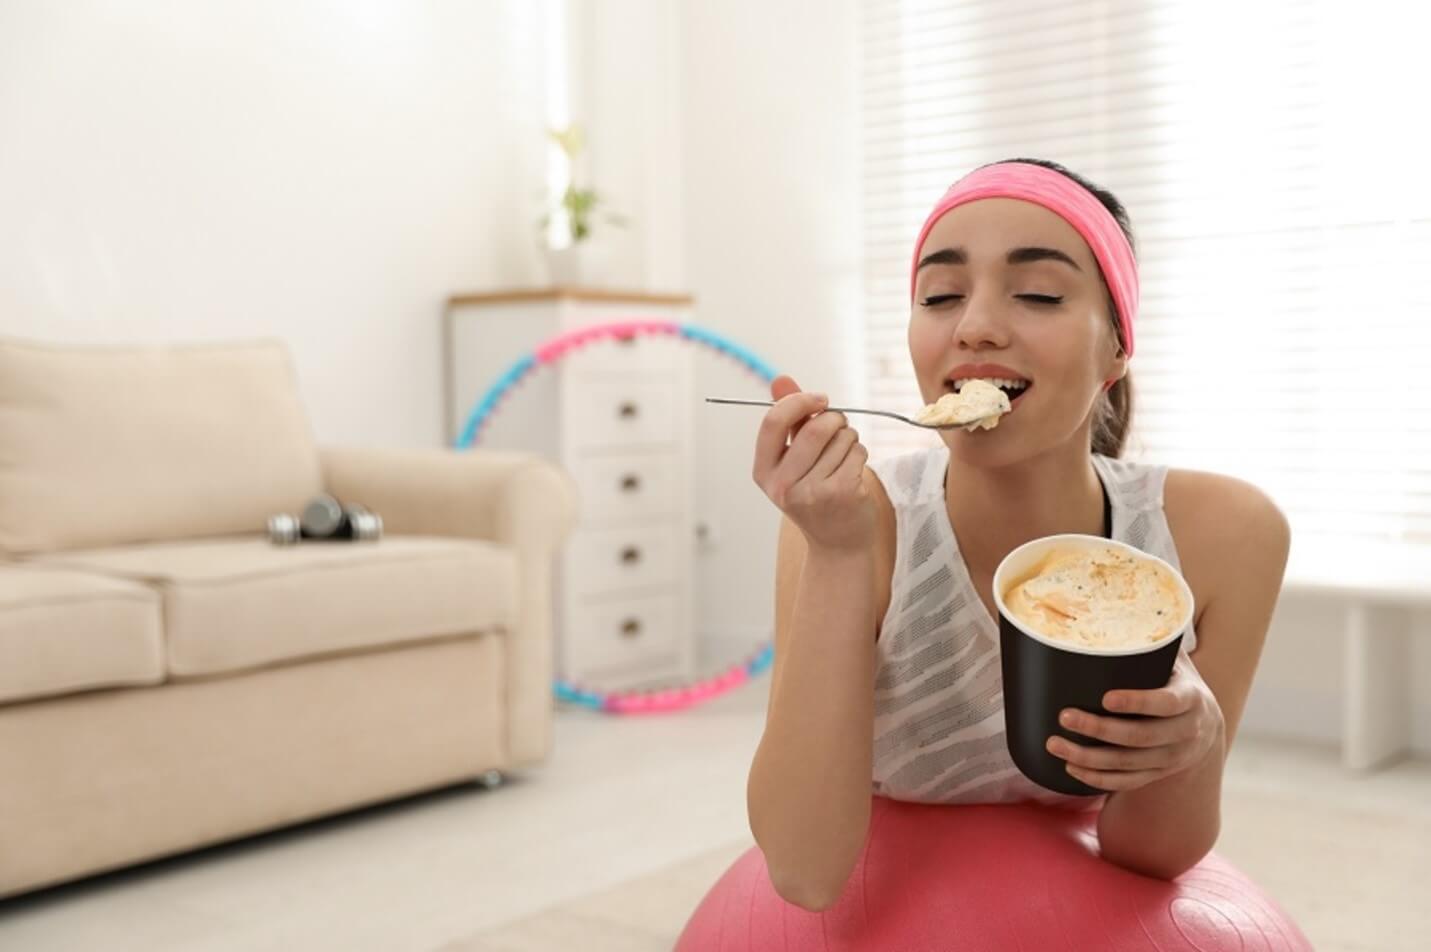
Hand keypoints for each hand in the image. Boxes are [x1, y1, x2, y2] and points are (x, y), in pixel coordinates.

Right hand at [752, 374, 873, 552]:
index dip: (799, 401)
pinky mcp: (842, 494)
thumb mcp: (793, 460)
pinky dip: (860, 454)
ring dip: (849, 440)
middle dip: (835, 419)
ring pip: (842, 438)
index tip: (820, 399)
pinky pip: (858, 452)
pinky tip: (853, 472)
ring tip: (843, 459)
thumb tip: (780, 380)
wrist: (838, 544)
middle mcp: (784, 485)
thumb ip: (789, 419)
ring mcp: (813, 492)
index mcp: (764, 472)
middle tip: (840, 427)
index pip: (774, 422)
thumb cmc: (815, 495)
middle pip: (816, 427)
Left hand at [1045, 653, 1224, 792]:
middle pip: (1140, 737)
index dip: (1137, 702)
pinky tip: (1071, 767)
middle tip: (1064, 716)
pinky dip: (1098, 779)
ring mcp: (1172, 758)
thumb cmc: (1172, 679)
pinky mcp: (1158, 774)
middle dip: (1099, 729)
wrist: (1203, 722)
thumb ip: (1147, 639)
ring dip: (1088, 757)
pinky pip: (1127, 782)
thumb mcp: (1171, 659)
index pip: (1166, 704)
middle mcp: (1186, 733)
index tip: (1105, 698)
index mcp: (1190, 699)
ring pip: (1129, 764)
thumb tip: (1103, 605)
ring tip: (1054, 743)